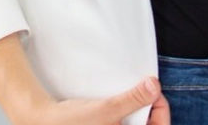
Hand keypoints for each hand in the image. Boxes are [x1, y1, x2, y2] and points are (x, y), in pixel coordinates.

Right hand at [23, 77, 169, 124]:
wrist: (46, 121)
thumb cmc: (74, 121)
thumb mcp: (108, 108)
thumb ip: (133, 98)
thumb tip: (154, 85)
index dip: (161, 110)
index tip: (155, 91)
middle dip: (151, 108)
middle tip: (147, 88)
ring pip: (138, 123)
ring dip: (140, 110)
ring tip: (135, 94)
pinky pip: (127, 123)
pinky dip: (130, 113)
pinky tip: (123, 102)